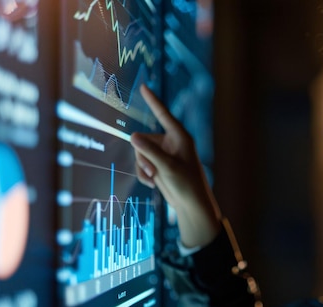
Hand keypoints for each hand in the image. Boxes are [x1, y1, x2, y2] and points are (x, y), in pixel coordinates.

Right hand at [131, 85, 220, 246]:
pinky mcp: (158, 164)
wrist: (190, 204)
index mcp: (179, 137)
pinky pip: (142, 163)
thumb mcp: (167, 167)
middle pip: (143, 139)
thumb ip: (149, 151)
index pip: (163, 114)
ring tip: (154, 178)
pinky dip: (144, 173)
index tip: (144, 86)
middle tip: (153, 171)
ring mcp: (163, 153)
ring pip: (140, 152)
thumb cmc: (186, 184)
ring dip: (143, 166)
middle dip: (142, 156)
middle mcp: (170, 142)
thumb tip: (132, 136)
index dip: (153, 100)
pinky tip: (152, 183)